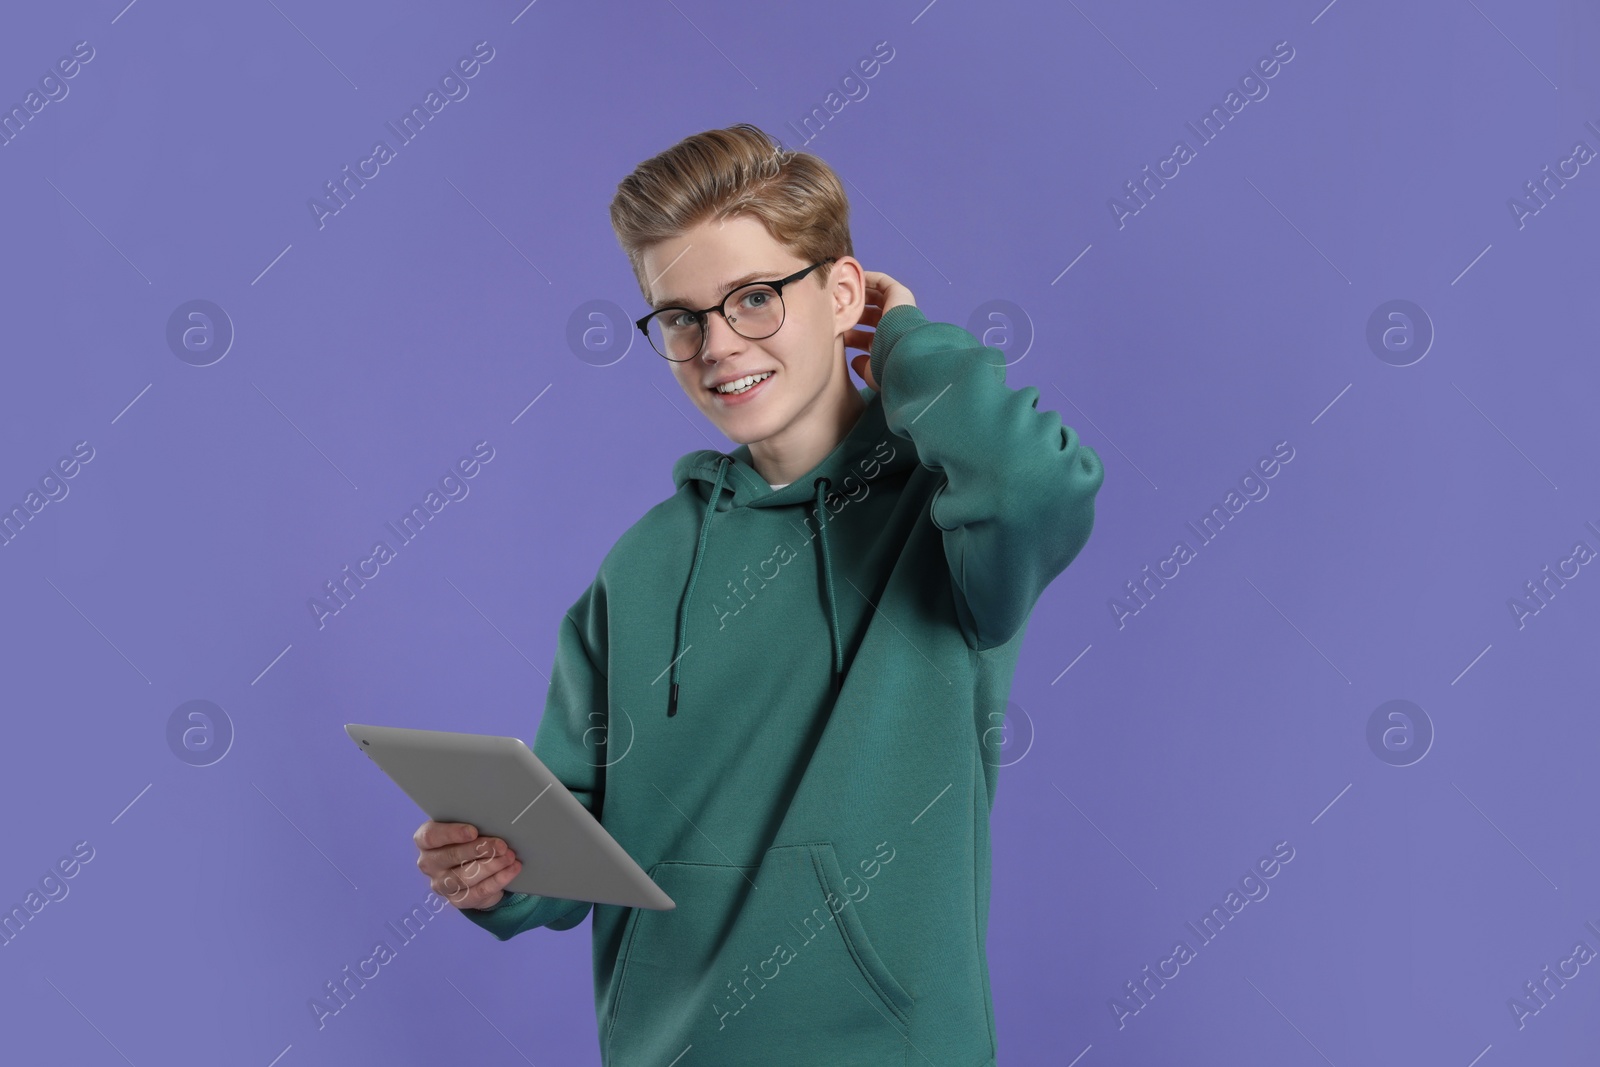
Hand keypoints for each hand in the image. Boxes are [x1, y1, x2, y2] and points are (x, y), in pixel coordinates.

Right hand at [414, 820, 521, 910]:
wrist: (472, 864)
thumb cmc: (467, 839)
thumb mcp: (466, 827)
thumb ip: (473, 823)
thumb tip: (494, 821)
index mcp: (426, 841)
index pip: (430, 836)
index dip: (452, 834)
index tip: (473, 831)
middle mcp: (429, 863)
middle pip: (451, 856)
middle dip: (480, 850)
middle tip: (502, 845)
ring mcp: (441, 884)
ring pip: (464, 877)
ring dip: (491, 866)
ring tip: (510, 857)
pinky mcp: (457, 900)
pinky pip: (478, 892)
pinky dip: (498, 880)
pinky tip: (511, 870)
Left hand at [845, 270, 916, 390]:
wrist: (904, 351)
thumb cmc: (889, 366)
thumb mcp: (872, 371)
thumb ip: (863, 366)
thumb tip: (854, 362)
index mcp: (888, 346)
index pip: (868, 338)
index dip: (851, 334)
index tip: (834, 331)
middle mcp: (894, 326)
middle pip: (870, 316)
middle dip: (851, 314)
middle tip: (833, 311)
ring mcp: (899, 309)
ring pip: (875, 298)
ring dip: (857, 295)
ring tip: (839, 292)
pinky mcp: (900, 294)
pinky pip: (882, 282)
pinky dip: (867, 279)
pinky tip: (850, 280)